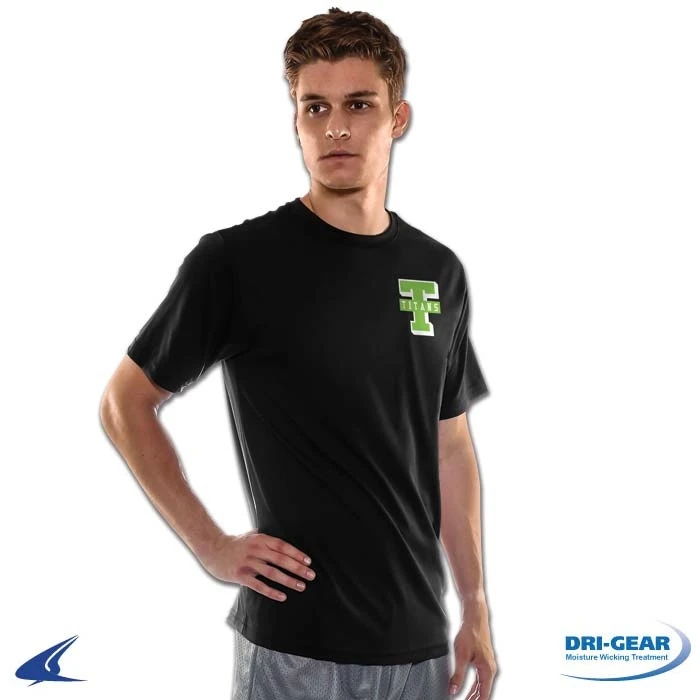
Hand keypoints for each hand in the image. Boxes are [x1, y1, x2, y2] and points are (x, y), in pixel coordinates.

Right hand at [199, 529, 315, 601]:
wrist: (212, 549)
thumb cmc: (234, 543)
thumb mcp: (251, 535)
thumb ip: (265, 537)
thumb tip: (281, 541)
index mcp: (260, 539)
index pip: (282, 546)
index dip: (296, 554)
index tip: (308, 561)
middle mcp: (255, 550)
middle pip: (280, 559)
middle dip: (297, 568)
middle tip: (311, 575)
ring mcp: (248, 563)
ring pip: (272, 573)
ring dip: (288, 580)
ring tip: (301, 586)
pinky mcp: (240, 575)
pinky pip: (258, 585)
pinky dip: (271, 591)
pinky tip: (282, 596)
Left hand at [448, 600, 496, 697]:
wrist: (475, 617)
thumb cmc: (471, 633)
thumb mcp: (461, 655)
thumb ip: (458, 674)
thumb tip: (453, 690)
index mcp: (488, 670)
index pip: (484, 694)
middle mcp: (490, 668)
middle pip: (483, 691)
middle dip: (474, 699)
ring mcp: (488, 664)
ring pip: (481, 684)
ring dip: (474, 693)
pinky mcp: (483, 659)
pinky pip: (480, 677)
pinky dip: (474, 684)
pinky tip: (467, 687)